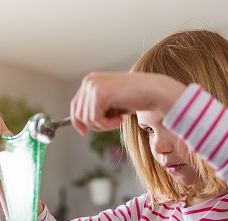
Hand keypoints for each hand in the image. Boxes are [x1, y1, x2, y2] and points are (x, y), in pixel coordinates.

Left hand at [70, 72, 185, 134]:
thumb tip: (79, 125)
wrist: (152, 91)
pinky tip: (120, 119)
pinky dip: (108, 125)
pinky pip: (96, 120)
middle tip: (113, 122)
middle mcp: (89, 81)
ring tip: (118, 119)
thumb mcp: (111, 104)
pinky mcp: (99, 94)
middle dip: (96, 124)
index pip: (75, 104)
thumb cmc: (136, 98)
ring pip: (87, 119)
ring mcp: (93, 87)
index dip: (77, 121)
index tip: (83, 132)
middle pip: (79, 114)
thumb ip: (95, 109)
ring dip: (104, 125)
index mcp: (91, 81)